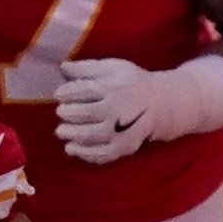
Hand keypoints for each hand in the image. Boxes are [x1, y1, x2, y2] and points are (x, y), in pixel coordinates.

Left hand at [55, 53, 222, 163]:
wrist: (163, 103)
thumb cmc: (132, 83)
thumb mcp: (113, 67)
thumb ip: (87, 68)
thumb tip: (62, 67)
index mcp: (116, 86)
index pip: (85, 90)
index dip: (67, 93)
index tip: (59, 94)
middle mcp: (120, 108)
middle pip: (88, 113)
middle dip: (69, 114)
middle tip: (61, 113)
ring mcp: (124, 129)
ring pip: (96, 135)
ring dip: (75, 134)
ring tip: (61, 131)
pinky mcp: (126, 146)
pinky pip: (105, 154)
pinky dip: (86, 154)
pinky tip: (72, 149)